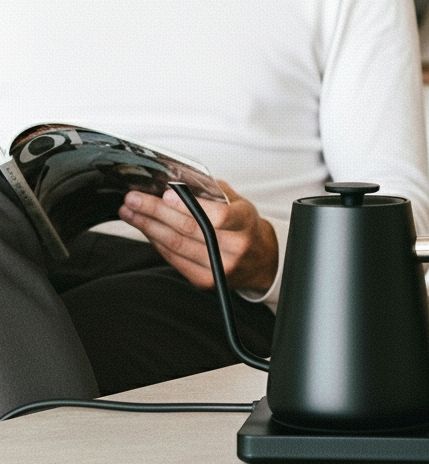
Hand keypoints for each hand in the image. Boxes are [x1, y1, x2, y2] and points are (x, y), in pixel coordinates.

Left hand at [118, 181, 277, 293]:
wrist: (261, 260)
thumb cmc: (246, 227)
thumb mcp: (238, 203)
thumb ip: (211, 192)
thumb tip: (177, 183)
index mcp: (245, 222)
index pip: (216, 215)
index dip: (188, 205)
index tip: (165, 194)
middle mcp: (236, 247)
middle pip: (189, 229)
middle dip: (156, 212)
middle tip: (135, 200)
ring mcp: (221, 267)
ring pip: (177, 245)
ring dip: (149, 227)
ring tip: (132, 213)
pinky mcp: (207, 281)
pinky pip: (175, 260)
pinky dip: (157, 243)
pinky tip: (147, 230)